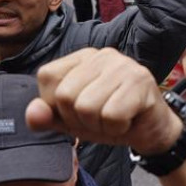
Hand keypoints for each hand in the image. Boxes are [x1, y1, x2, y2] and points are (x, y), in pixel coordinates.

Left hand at [26, 48, 182, 155]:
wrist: (152, 130)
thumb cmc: (111, 120)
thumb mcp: (72, 121)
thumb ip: (48, 117)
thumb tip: (32, 112)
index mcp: (82, 58)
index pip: (47, 77)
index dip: (57, 105)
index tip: (80, 112)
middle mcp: (102, 55)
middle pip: (66, 95)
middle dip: (79, 119)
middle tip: (100, 118)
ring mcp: (123, 65)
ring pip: (87, 107)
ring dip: (100, 126)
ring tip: (115, 119)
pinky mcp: (140, 81)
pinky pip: (112, 115)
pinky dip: (117, 128)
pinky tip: (128, 120)